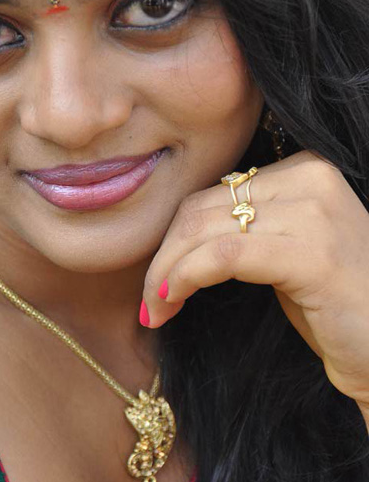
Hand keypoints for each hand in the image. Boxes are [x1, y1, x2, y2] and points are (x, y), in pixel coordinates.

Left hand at [141, 151, 368, 412]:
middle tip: (147, 303)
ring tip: (154, 311)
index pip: (211, 194)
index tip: (156, 282)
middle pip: (201, 208)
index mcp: (305, 171)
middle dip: (162, 258)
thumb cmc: (334, 310)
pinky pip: (224, 255)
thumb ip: (243, 232)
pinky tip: (172, 302)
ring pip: (204, 230)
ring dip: (165, 274)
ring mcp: (316, 214)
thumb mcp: (283, 255)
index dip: (172, 239)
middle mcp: (313, 178)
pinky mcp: (313, 255)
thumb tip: (173, 239)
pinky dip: (186, 277)